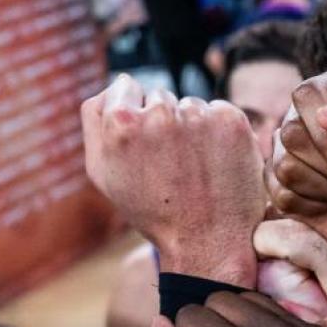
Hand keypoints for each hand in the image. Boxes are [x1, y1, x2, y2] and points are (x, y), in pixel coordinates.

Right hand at [83, 74, 264, 283]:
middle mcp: (159, 112)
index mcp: (120, 122)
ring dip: (191, 127)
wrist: (207, 240)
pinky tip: (214, 162)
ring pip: (189, 104)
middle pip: (158, 96)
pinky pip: (218, 111)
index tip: (143, 141)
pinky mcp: (231, 120)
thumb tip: (113, 85)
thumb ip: (95, 122)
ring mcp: (198, 115)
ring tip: (192, 167)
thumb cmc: (150, 211)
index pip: (124, 85)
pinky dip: (217, 132)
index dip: (132, 112)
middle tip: (169, 164)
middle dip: (162, 121)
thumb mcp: (103, 173)